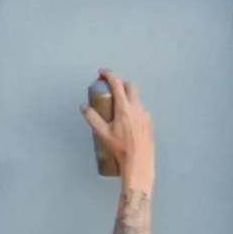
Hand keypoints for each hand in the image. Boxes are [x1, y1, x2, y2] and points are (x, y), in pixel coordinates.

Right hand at [85, 68, 150, 187]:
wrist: (139, 161)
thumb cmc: (120, 149)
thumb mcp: (102, 133)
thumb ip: (92, 118)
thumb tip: (83, 107)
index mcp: (125, 108)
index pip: (117, 84)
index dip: (109, 75)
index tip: (102, 72)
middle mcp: (137, 108)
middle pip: (130, 86)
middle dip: (120, 82)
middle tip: (110, 87)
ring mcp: (145, 114)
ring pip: (136, 98)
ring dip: (126, 96)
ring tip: (116, 107)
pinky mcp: (149, 122)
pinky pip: (140, 108)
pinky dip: (132, 107)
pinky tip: (126, 120)